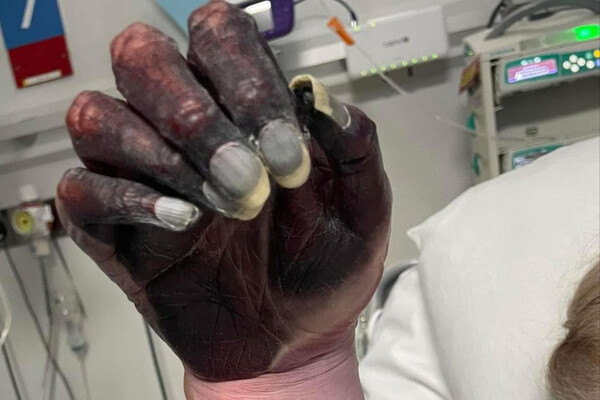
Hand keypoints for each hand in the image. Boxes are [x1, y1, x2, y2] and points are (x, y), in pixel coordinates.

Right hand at [56, 0, 390, 385]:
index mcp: (239, 106)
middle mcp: (180, 128)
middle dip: (196, 115)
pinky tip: (184, 222)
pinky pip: (80, 191)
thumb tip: (318, 95)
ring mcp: (139, 175)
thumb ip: (353, 146)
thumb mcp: (361, 209)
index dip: (247, 82)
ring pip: (98, 117)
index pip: (216, 38)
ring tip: (224, 204)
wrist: (291, 339)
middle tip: (249, 175)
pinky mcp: (111, 228)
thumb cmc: (320, 269)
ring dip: (162, 156)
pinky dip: (128, 199)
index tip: (286, 152)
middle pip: (143, 58)